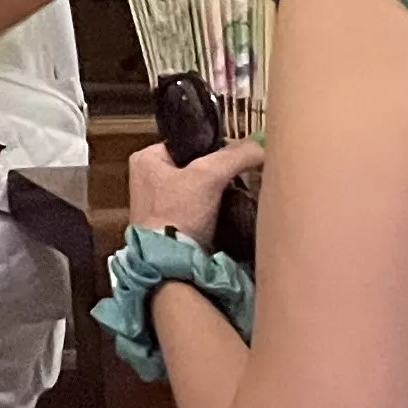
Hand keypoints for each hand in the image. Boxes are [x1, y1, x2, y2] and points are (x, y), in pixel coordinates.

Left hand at [128, 140, 265, 247]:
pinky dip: (216, 208)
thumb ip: (234, 157)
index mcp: (147, 159)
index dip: (216, 149)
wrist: (171, 264)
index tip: (238, 157)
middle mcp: (148, 178)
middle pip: (197, 166)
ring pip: (201, 187)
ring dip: (220, 192)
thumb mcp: (208, 177)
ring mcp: (159, 202)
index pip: (190, 144)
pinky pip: (200, 207)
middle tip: (242, 178)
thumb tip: (260, 145)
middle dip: (220, 173)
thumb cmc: (178, 216)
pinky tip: (229, 211)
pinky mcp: (172, 222)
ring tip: (239, 194)